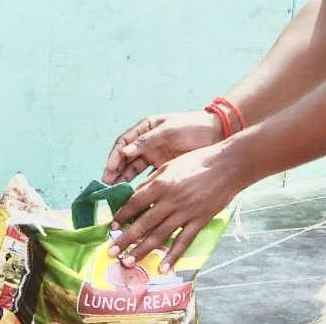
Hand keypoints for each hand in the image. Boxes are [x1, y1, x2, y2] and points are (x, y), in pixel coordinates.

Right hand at [102, 111, 223, 184]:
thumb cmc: (192, 127)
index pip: (123, 143)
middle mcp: (146, 143)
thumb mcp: (169, 131)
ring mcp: (155, 156)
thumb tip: (124, 152)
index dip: (114, 158)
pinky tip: (135, 198)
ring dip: (124, 181)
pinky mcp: (164, 168)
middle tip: (108, 187)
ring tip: (117, 194)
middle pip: (126, 159)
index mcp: (145, 129)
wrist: (217, 134)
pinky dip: (140, 187)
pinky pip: (148, 178)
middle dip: (115, 172)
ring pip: (134, 170)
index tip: (109, 171)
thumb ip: (147, 141)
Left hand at [106, 142, 246, 272]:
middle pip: (143, 224)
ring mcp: (185, 213)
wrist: (227, 166)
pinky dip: (173, 256)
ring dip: (142, 251)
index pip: (135, 203)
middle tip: (111, 252)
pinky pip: (183, 242)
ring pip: (159, 236)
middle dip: (125, 240)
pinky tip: (163, 268)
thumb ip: (152, 181)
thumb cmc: (197, 160)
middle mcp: (170, 201)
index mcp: (161, 184)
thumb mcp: (169, 165)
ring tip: (128, 262)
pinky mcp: (199, 221)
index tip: (112, 227)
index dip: (121, 216)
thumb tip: (135, 194)